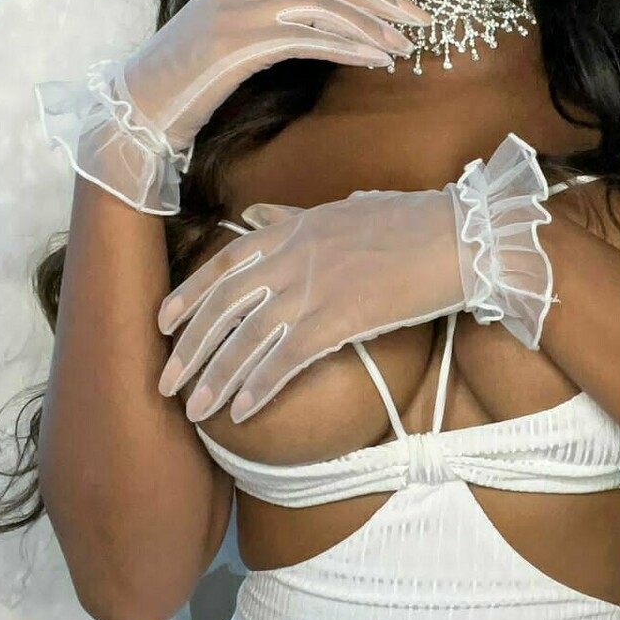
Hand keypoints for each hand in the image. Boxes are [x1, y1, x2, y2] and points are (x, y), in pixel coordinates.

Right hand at [119, 0, 431, 153]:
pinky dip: (347, 49)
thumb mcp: (227, 35)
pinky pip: (306, 41)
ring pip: (321, 6)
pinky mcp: (236, 47)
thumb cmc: (187, 80)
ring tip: (403, 47)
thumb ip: (264, 16)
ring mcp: (236, 13)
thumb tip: (318, 19)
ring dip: (369, 26)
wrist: (138, 108)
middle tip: (419, 17)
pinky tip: (374, 61)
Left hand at [157, 133, 558, 421]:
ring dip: (215, 378)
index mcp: (290, 230)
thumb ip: (293, 217)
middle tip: (166, 383)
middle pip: (223, 308)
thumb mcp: (341, 208)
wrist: (456, 237)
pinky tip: (240, 411)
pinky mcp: (336, 320)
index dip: (188, 296)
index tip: (164, 324)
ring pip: (246, 340)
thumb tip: (258, 213)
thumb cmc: (407, 222)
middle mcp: (290, 259)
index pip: (222, 265)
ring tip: (195, 409)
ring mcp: (311, 289)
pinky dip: (258, 388)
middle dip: (189, 349)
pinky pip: (285, 361)